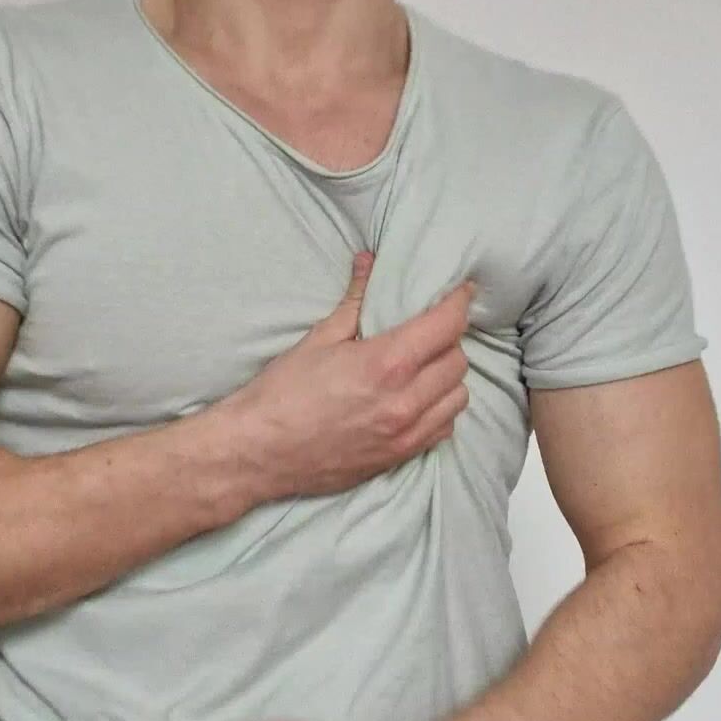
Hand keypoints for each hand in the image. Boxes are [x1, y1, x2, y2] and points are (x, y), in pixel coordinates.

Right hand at [211, 251, 475, 502]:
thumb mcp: (318, 339)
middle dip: (449, 339)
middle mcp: (404, 401)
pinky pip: (444, 428)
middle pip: (458, 360)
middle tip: (430, 329)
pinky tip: (419, 399)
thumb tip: (370, 263)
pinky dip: (441, 409)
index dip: (459, 302)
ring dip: (448, 376)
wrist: (259, 453)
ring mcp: (406, 434)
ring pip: (458, 396)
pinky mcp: (401, 457)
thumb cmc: (282, 395)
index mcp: (385, 364)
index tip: (461, 291)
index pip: (447, 325)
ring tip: (426, 365)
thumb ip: (355, 300)